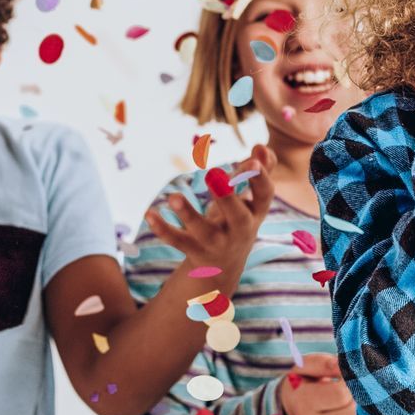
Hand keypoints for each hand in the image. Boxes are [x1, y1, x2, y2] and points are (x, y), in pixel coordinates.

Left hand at [143, 149, 274, 272]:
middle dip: (227, 197)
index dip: (260, 178)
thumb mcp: (252, 200)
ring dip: (188, 214)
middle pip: (237, 217)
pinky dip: (163, 229)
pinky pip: (178, 241)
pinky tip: (150, 213)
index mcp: (256, 213)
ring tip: (173, 196)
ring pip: (203, 232)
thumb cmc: (238, 221)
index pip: (264, 195)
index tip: (252, 161)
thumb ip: (260, 171)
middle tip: (215, 174)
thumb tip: (260, 147)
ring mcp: (217, 244)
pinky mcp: (195, 252)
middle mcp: (240, 231)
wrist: (224, 268)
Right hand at [280, 352, 360, 414]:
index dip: (352, 381)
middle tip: (361, 387)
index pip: (341, 394)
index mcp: (303, 403)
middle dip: (361, 397)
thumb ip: (325, 363)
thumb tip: (346, 366)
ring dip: (365, 412)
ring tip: (359, 400)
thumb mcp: (306, 367)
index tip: (352, 375)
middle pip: (352, 412)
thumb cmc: (302, 384)